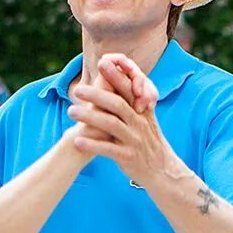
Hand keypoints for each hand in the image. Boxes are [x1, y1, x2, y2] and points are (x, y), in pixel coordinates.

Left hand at [67, 59, 172, 184]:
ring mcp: (134, 140)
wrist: (162, 169)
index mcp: (142, 111)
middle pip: (118, 104)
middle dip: (97, 95)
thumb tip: (118, 78)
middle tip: (77, 89)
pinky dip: (92, 145)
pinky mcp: (129, 157)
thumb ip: (132, 101)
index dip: (116, 76)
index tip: (102, 62)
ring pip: (111, 125)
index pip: (129, 89)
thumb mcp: (144, 119)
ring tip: (70, 111)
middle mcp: (139, 123)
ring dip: (90, 117)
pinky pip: (108, 149)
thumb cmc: (147, 141)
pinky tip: (77, 141)